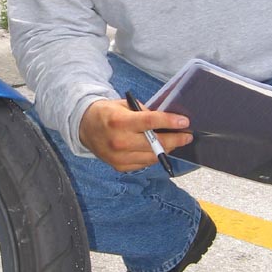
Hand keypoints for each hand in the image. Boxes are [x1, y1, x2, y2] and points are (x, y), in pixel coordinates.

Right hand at [78, 98, 192, 171]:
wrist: (84, 127)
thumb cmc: (107, 113)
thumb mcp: (124, 105)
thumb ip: (143, 112)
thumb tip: (165, 121)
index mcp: (119, 122)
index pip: (151, 122)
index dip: (170, 122)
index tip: (185, 121)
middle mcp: (119, 141)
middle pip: (156, 143)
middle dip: (176, 139)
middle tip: (187, 135)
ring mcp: (119, 157)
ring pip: (153, 156)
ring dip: (168, 149)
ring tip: (176, 141)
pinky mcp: (120, 167)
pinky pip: (144, 163)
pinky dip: (154, 156)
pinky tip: (160, 149)